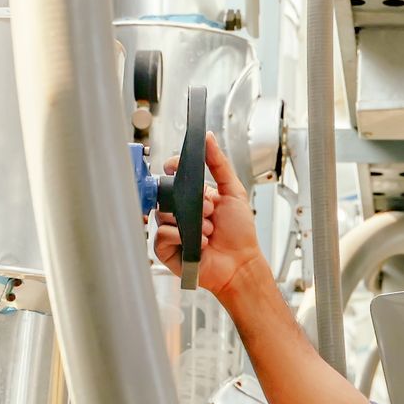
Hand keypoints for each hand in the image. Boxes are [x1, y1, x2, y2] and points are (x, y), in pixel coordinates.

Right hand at [153, 132, 264, 302]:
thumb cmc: (240, 234)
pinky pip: (162, 234)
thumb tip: (208, 139)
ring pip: (164, 214)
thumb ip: (219, 164)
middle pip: (167, 194)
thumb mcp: (233, 192)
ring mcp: (173, 230)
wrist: (241, 264)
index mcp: (195, 198)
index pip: (173, 176)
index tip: (175, 166)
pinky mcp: (167, 249)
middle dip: (191, 201)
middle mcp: (182, 213)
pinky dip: (182, 236)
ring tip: (209, 231)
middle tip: (209, 211)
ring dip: (191, 222)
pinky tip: (199, 243)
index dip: (172, 169)